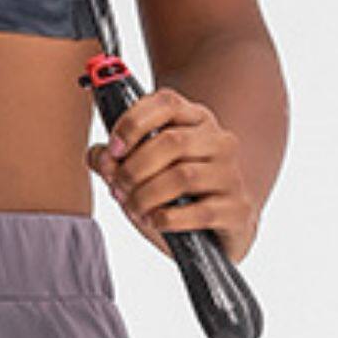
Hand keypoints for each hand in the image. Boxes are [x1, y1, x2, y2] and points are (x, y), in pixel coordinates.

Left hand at [88, 89, 258, 264]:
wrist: (217, 235)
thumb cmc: (175, 198)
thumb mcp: (140, 175)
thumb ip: (114, 161)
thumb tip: (100, 156)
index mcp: (196, 121)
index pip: (166, 103)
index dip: (133, 123)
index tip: (113, 149)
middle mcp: (219, 142)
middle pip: (172, 141)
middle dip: (134, 168)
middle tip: (118, 189)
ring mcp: (231, 174)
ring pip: (183, 176)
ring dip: (146, 196)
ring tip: (133, 209)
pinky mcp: (237, 208)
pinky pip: (198, 211)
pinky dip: (167, 218)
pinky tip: (155, 221)